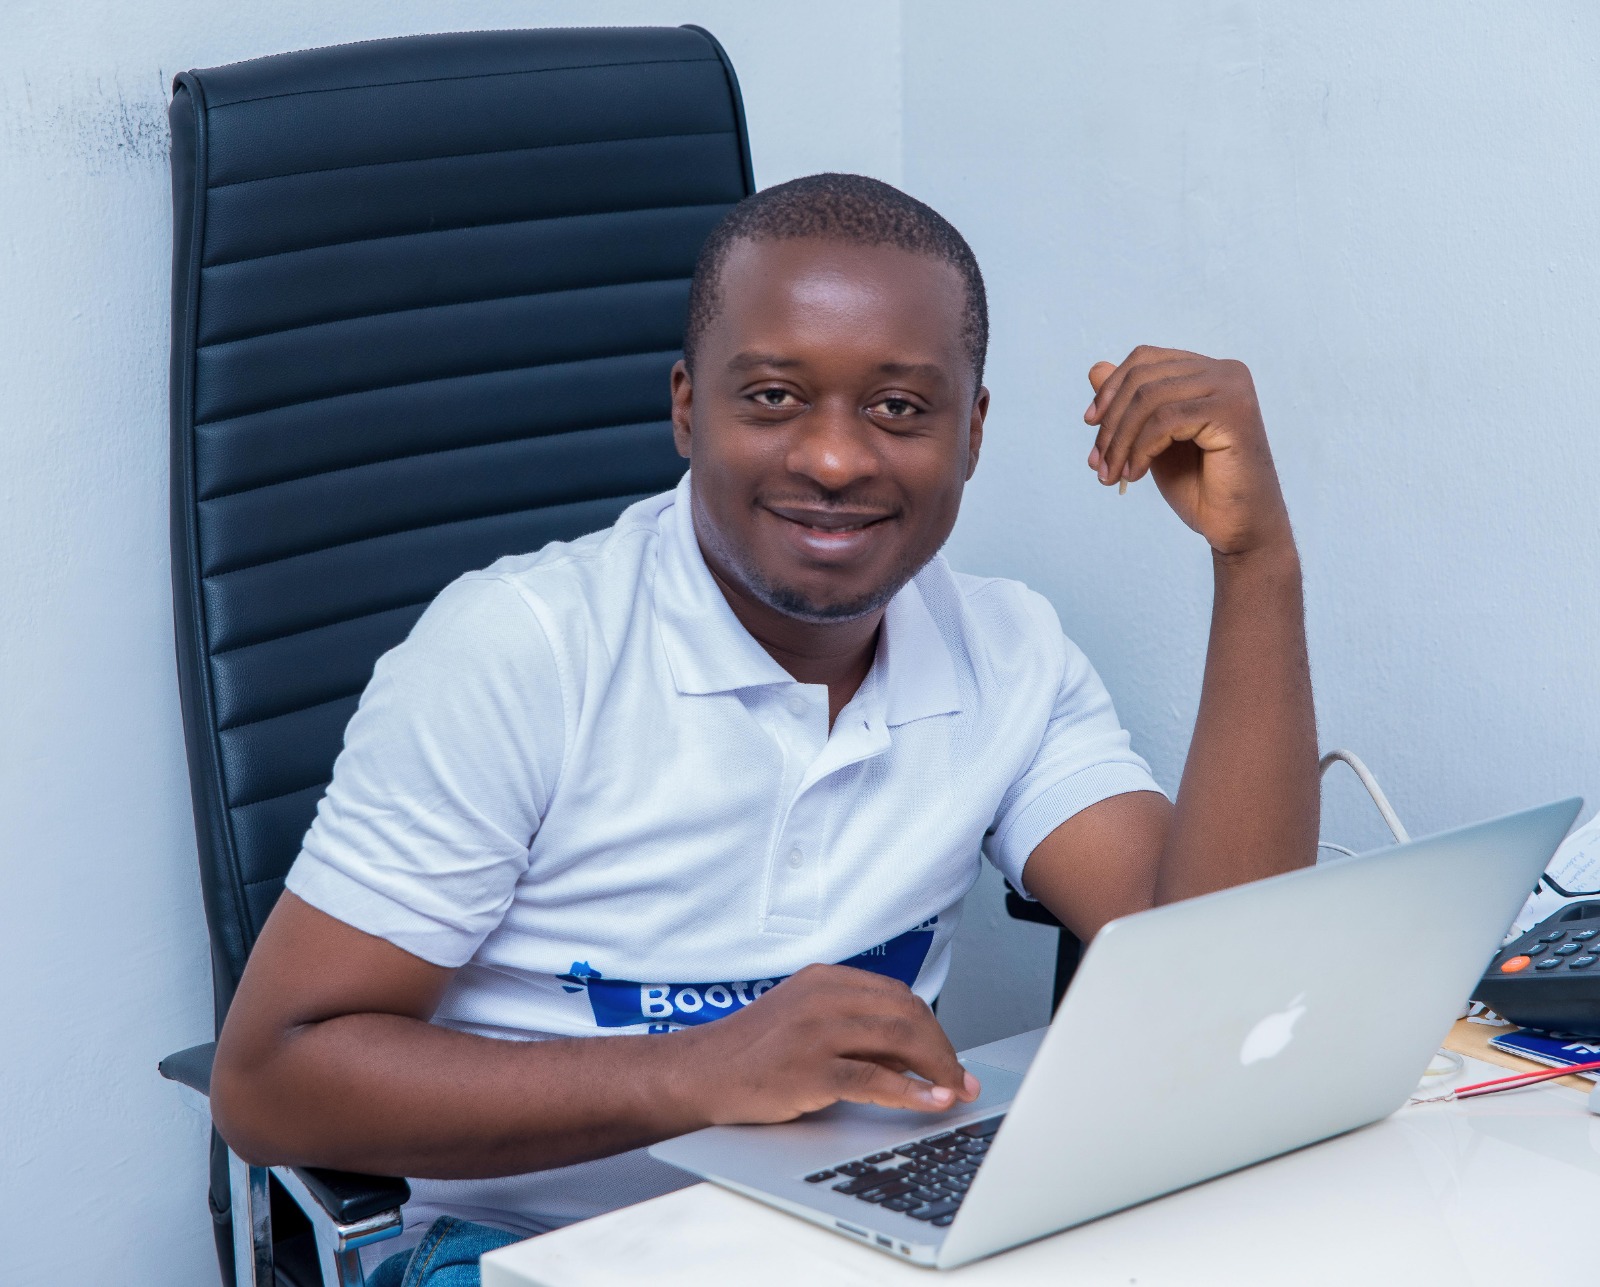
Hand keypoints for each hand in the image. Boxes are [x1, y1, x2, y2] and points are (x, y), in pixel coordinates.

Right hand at [680, 964, 979, 1123]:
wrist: (700, 1073)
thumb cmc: (752, 1053)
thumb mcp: (804, 1021)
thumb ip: (853, 1030)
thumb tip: (915, 1057)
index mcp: (824, 979)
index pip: (897, 995)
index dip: (932, 1027)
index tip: (949, 1055)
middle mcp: (823, 997)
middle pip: (906, 1013)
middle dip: (942, 1048)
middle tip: (962, 1077)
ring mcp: (816, 1031)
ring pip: (898, 1039)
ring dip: (937, 1068)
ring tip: (955, 1090)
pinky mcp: (809, 1068)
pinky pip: (874, 1079)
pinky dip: (912, 1091)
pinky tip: (931, 1102)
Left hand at [1084, 346, 1290, 556]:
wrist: (1237, 527)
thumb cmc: (1198, 485)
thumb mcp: (1150, 439)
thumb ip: (1129, 404)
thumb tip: (1095, 368)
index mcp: (1206, 371)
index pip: (1145, 359)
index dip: (1111, 389)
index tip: (1090, 423)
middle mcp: (1224, 371)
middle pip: (1143, 378)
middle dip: (1111, 423)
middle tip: (1097, 463)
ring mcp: (1231, 388)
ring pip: (1150, 399)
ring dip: (1120, 441)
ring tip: (1111, 475)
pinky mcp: (1232, 412)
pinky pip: (1166, 420)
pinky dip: (1141, 449)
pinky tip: (1135, 475)